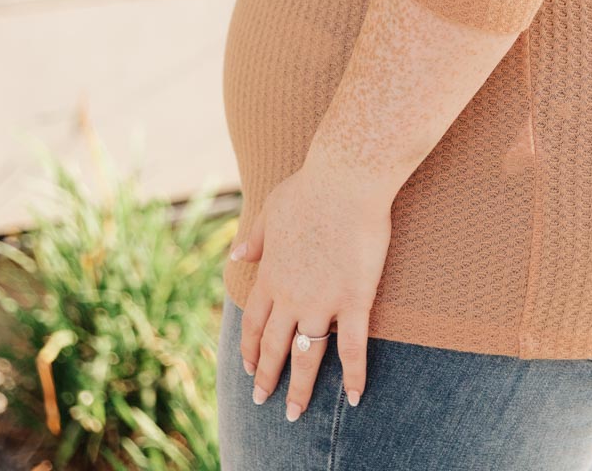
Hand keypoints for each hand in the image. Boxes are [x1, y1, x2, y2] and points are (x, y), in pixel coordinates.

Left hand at [231, 154, 392, 418]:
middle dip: (266, 377)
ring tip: (294, 413)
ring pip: (307, 357)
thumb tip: (236, 255)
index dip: (249, 348)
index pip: (254, 323)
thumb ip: (256, 237)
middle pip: (274, 347)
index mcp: (271, 274)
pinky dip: (353, 376)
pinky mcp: (354, 299)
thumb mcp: (272, 208)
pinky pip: (353, 348)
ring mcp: (322, 301)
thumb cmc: (311, 186)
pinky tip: (354, 398)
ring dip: (300, 388)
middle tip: (263, 401)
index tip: (247, 368)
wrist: (345, 178)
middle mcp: (290, 296)